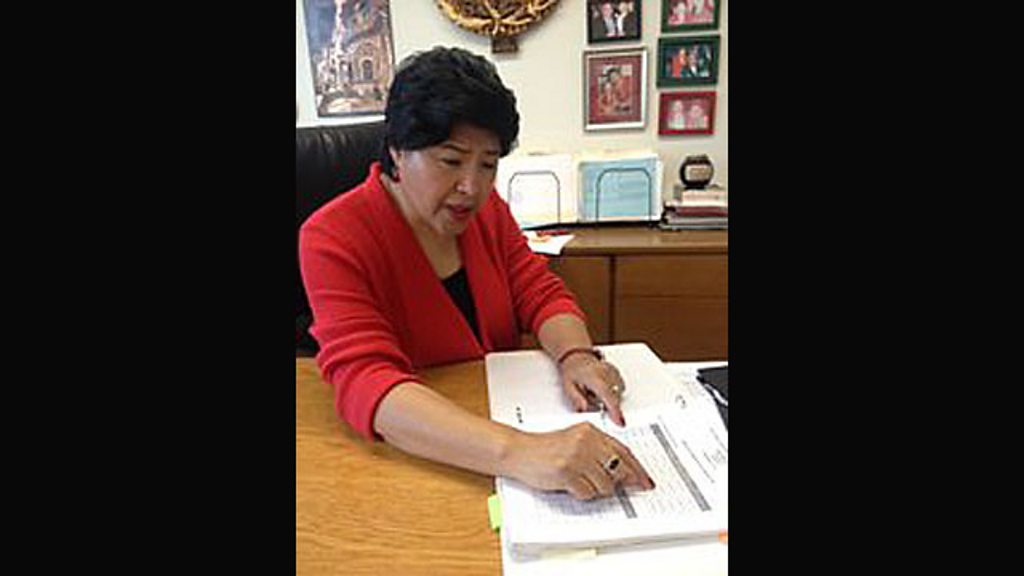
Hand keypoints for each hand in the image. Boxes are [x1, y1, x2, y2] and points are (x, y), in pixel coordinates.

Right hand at [506, 422, 653, 499]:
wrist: (519, 450)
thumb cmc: (545, 448)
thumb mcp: (574, 440)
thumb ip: (598, 451)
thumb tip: (623, 471)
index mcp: (590, 431)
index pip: (623, 451)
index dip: (637, 468)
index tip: (645, 480)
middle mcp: (585, 442)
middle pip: (618, 469)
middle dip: (618, 482)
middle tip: (615, 488)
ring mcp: (576, 457)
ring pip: (605, 484)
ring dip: (596, 489)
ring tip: (581, 482)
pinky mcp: (566, 472)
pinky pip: (587, 492)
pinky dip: (583, 494)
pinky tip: (572, 485)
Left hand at [559, 353, 627, 425]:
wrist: (576, 355)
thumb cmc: (572, 370)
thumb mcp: (568, 387)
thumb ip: (577, 400)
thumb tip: (585, 409)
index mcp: (595, 379)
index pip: (608, 398)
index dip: (615, 412)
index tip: (620, 423)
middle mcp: (607, 374)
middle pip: (614, 398)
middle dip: (606, 404)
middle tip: (590, 395)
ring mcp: (613, 372)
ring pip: (617, 392)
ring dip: (609, 397)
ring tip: (594, 390)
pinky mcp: (616, 372)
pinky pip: (619, 387)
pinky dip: (612, 390)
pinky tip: (600, 386)